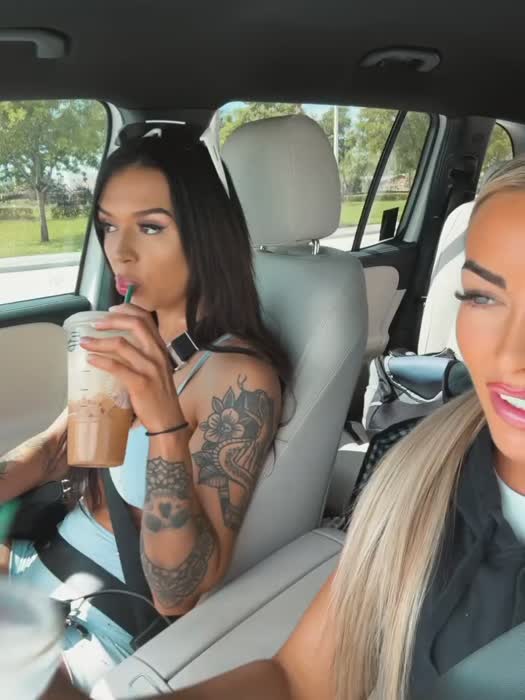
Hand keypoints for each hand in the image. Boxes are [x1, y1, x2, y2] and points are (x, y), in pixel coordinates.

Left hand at [79, 304, 183, 432]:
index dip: (127, 310)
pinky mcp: (140, 383)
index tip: (111, 310)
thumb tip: (119, 344)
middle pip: (135, 324)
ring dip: (99, 341)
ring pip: (122, 345)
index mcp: (161, 348)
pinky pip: (117, 367)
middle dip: (112, 320)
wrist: (168, 420)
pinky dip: (101, 361)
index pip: (146, 319)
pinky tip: (90, 360)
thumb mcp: (157, 368)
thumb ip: (143, 355)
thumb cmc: (159, 395)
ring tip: (85, 342)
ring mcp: (150, 368)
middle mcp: (157, 353)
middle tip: (95, 324)